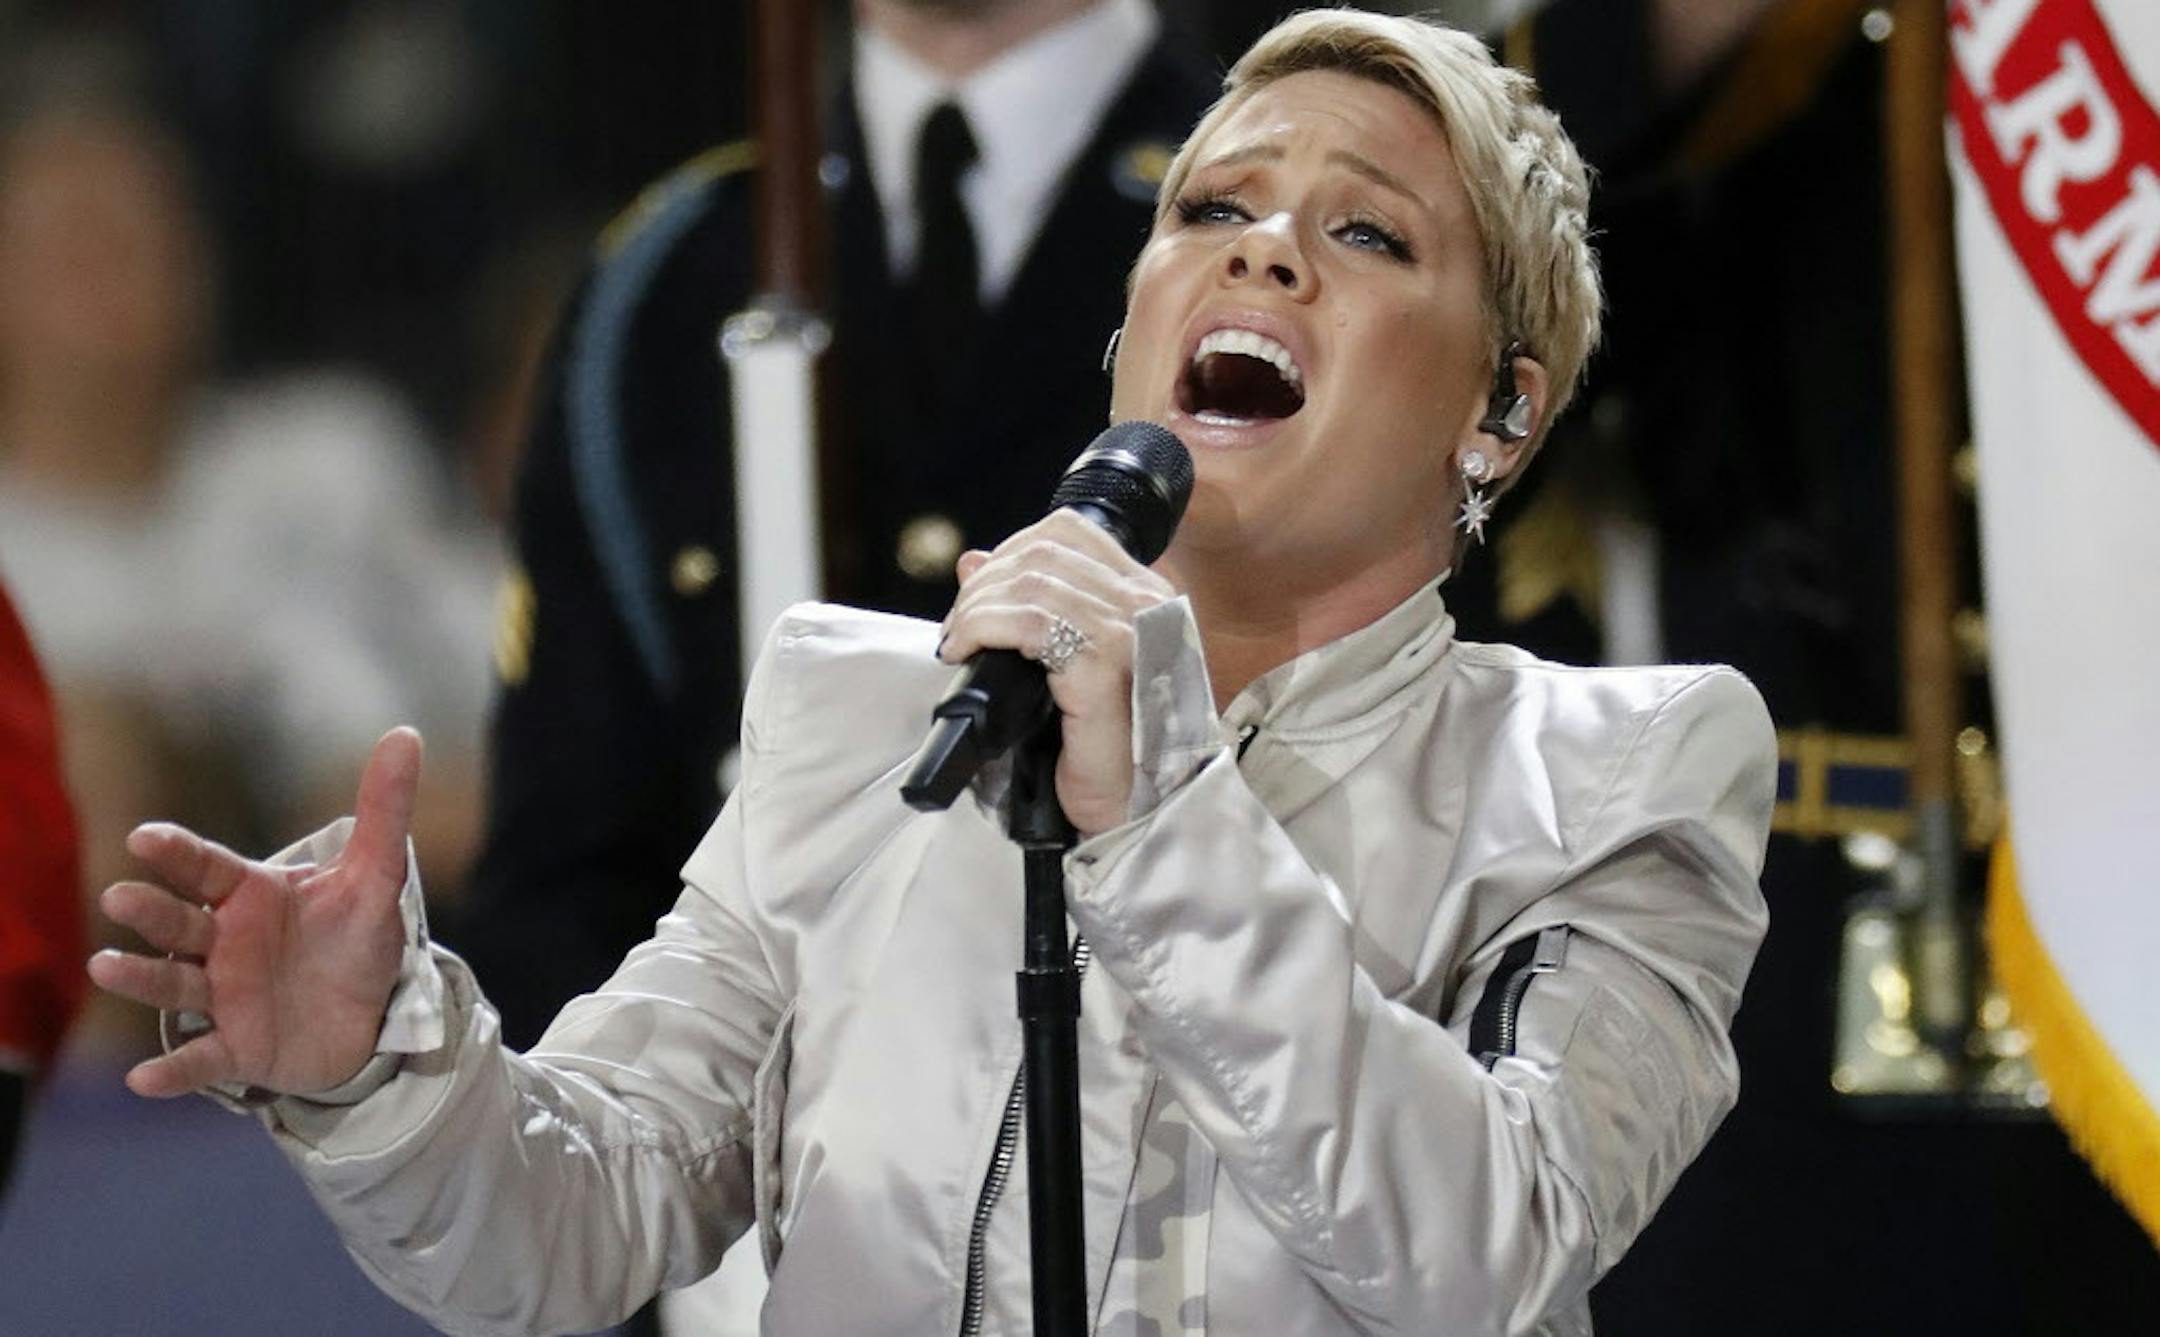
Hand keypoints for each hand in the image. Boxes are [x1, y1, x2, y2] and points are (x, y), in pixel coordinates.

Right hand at [88, 728, 422, 1098]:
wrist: (371, 1015)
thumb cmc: (356, 939)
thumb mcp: (376, 877)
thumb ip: (384, 810)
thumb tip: (406, 734)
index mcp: (250, 895)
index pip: (206, 867)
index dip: (176, 853)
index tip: (144, 837)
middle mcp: (224, 942)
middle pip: (180, 922)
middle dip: (150, 911)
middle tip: (120, 896)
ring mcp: (224, 996)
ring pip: (174, 985)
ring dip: (140, 976)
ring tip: (106, 965)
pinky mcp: (237, 1047)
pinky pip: (200, 1059)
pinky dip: (173, 1070)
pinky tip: (146, 1078)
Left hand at [937, 511, 1176, 834]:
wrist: (1141, 812)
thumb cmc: (1110, 751)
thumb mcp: (1067, 668)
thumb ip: (1032, 608)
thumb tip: (974, 560)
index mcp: (1146, 596)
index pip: (1069, 532)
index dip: (1009, 552)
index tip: (980, 595)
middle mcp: (1147, 603)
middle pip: (1043, 550)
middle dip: (985, 584)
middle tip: (959, 628)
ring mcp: (1131, 631)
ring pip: (1030, 581)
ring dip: (976, 608)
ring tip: (958, 642)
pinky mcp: (1106, 667)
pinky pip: (1030, 622)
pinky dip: (982, 627)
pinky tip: (965, 652)